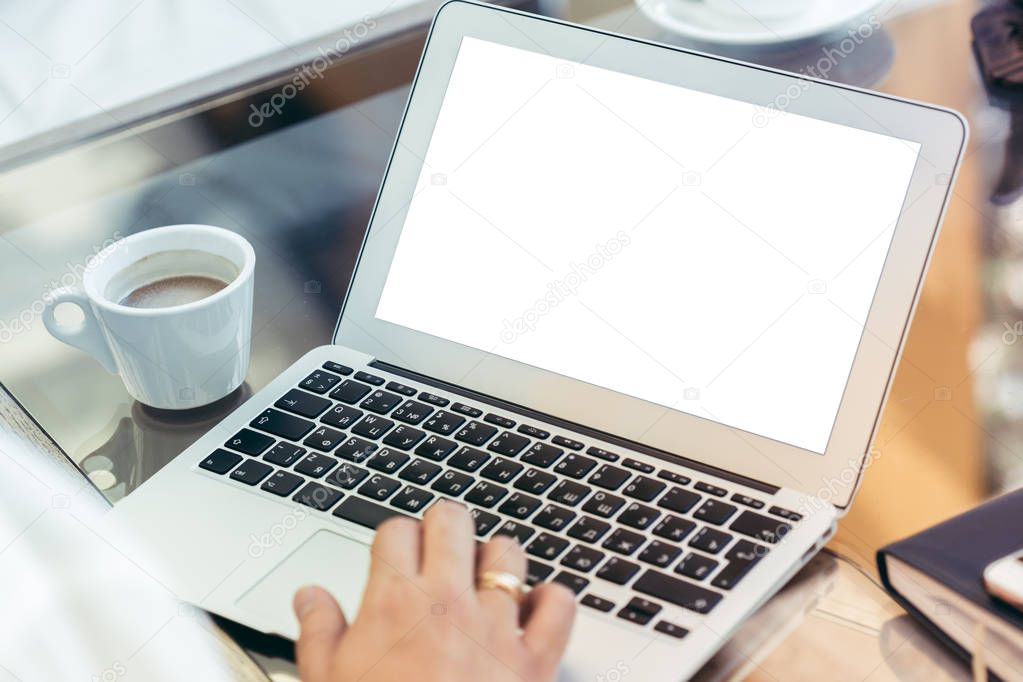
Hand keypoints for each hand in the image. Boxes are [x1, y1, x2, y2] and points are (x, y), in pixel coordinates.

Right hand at [292, 500, 576, 681]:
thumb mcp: (327, 681)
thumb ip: (320, 632)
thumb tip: (310, 597)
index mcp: (395, 603)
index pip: (397, 529)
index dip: (394, 539)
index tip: (395, 555)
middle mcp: (448, 602)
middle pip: (452, 520)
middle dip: (443, 529)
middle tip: (438, 552)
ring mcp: (497, 627)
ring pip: (507, 553)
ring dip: (495, 560)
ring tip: (482, 579)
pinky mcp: (535, 658)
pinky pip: (559, 605)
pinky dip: (550, 601)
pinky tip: (531, 610)